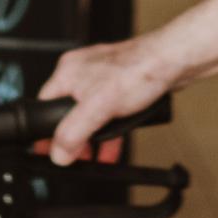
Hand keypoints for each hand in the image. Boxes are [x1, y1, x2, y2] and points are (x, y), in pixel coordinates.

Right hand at [37, 34, 178, 165]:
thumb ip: (74, 132)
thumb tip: (58, 152)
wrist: (173, 61)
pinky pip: (108, 111)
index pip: (44, 106)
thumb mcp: (98, 107)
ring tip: (97, 156)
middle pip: (68, 112)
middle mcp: (82, 72)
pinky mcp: (121, 84)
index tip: (49, 150)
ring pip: (90, 113)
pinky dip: (110, 129)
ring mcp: (103, 77)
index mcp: (67, 72)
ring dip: (94, 136)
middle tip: (78, 156)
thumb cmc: (139, 69)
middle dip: (75, 138)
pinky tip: (115, 145)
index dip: (47, 131)